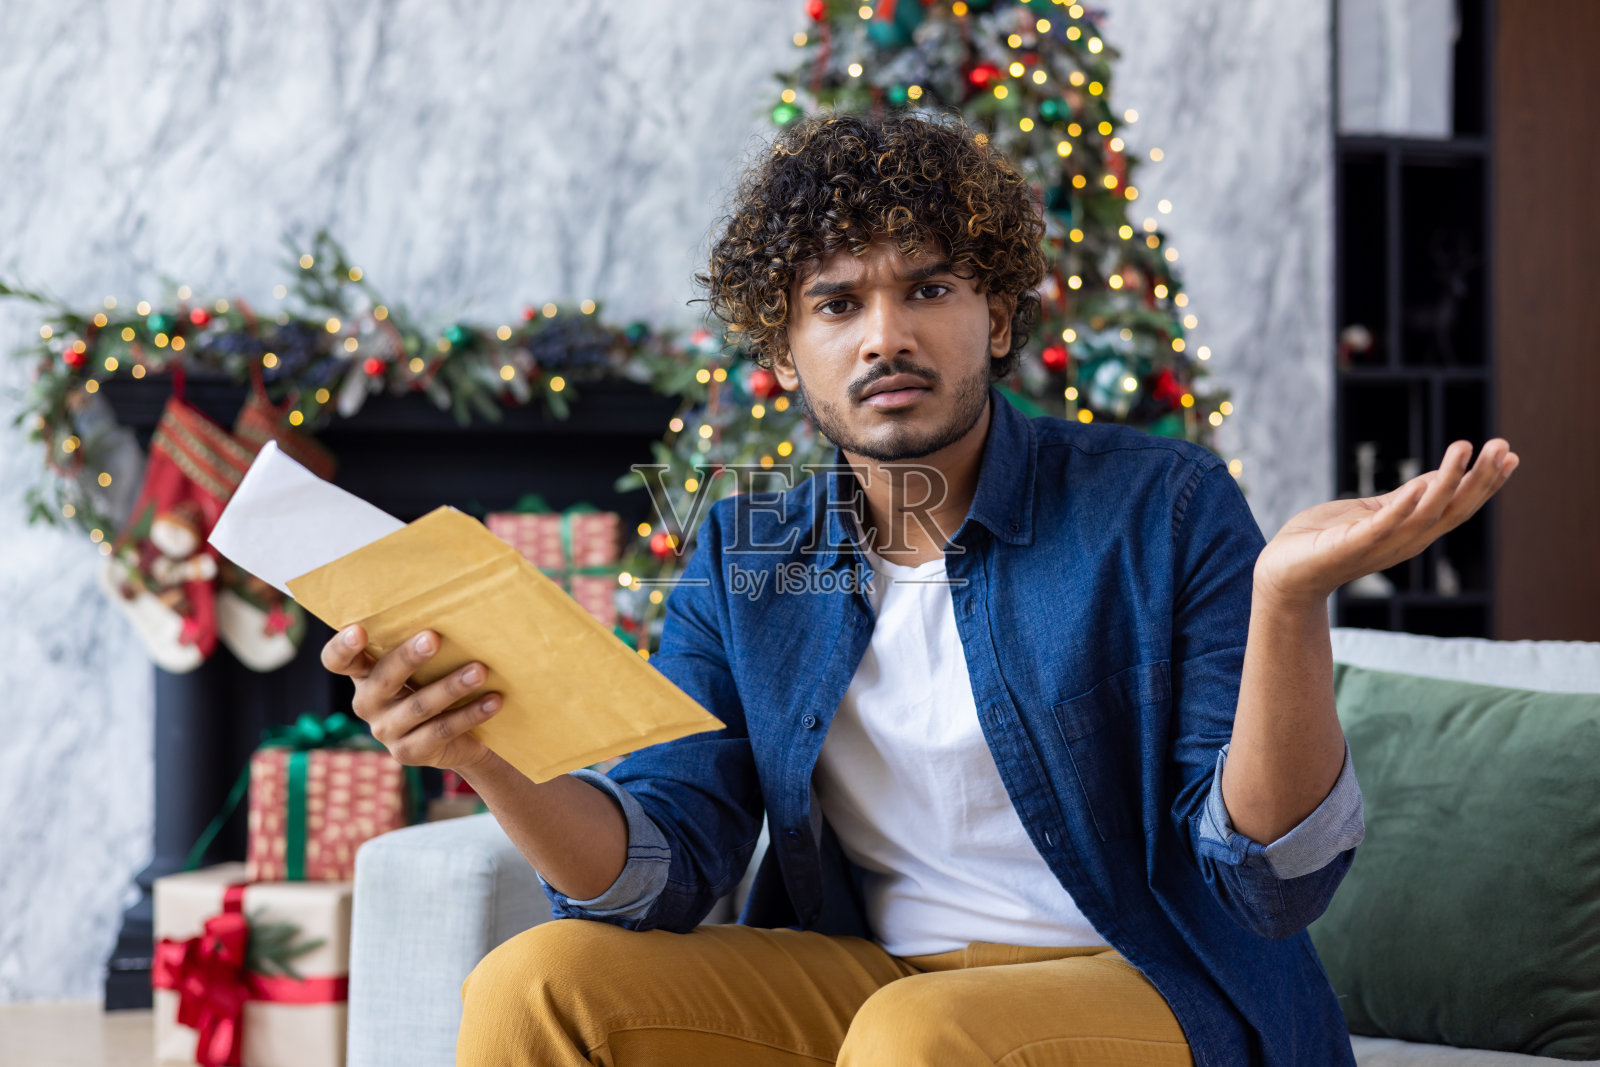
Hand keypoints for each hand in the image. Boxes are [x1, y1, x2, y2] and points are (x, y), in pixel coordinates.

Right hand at [320, 625, 501, 771]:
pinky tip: (493, 700)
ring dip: (452, 686)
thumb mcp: (427, 663)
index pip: (337, 660)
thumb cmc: (439, 681)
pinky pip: (441, 731)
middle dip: (408, 657)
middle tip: (434, 638)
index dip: (342, 647)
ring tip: (480, 671)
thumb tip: (456, 607)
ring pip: (418, 706)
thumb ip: (425, 642)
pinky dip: (470, 714)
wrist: (461, 737)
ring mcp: (386, 730)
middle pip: (383, 678)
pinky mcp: (408, 752)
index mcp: (364, 673)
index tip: (358, 630)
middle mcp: (368, 702)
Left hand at [1254, 438, 1519, 605]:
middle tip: (1502, 447)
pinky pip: (1381, 527)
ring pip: (1424, 514)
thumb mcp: (1371, 513)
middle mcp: (1404, 541)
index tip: (1509, 455)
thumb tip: (1439, 477)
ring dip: (1447, 481)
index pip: (1457, 506)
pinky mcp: (1350, 546)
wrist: (1282, 574)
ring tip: (1463, 448)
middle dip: (1479, 479)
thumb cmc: (1323, 541)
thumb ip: (1403, 499)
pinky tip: (1417, 487)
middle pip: (1452, 509)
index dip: (1484, 483)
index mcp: (1410, 531)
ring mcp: (1379, 545)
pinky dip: (1401, 509)